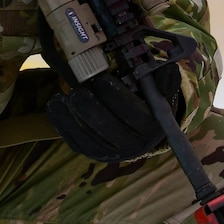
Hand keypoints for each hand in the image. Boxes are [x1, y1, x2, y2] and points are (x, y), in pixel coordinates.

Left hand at [41, 32, 193, 162]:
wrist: (142, 127)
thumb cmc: (149, 100)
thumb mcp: (162, 89)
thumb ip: (165, 78)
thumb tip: (167, 69)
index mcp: (152, 127)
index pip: (132, 114)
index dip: (115, 96)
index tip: (101, 79)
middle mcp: (133, 145)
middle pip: (108, 128)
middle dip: (91, 107)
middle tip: (78, 89)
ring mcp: (111, 153)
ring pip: (89, 137)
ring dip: (74, 116)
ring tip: (66, 96)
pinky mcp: (93, 153)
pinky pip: (75, 141)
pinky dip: (63, 123)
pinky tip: (56, 105)